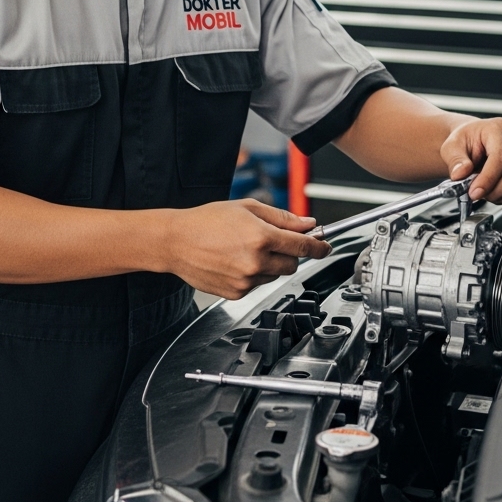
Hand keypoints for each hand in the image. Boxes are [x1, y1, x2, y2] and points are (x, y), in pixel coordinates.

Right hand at [163, 199, 331, 299]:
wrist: (176, 241)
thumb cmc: (207, 220)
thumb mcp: (247, 208)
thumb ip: (282, 217)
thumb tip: (307, 224)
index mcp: (261, 237)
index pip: (303, 246)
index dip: (318, 246)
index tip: (325, 247)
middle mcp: (255, 261)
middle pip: (292, 263)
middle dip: (288, 252)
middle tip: (270, 241)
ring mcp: (246, 280)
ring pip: (274, 274)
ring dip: (269, 263)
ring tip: (244, 249)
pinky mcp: (236, 293)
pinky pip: (257, 284)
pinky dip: (253, 274)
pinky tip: (234, 261)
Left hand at [440, 117, 501, 204]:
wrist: (476, 142)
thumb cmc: (466, 143)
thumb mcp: (452, 147)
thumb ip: (455, 160)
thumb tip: (460, 173)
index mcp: (499, 127)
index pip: (501, 157)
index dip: (488, 179)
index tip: (474, 193)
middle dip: (495, 192)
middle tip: (478, 195)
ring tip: (487, 193)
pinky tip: (498, 193)